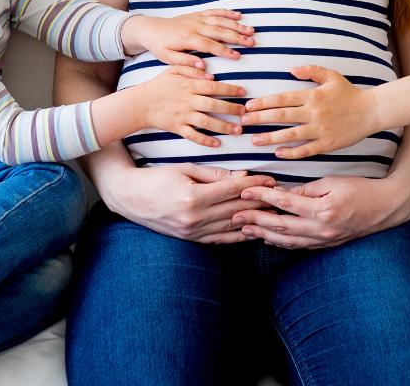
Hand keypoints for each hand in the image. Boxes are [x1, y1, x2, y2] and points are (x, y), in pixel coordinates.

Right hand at [97, 162, 275, 242]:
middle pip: (236, 209)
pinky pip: (220, 239)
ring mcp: (192, 232)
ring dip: (254, 220)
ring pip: (231, 227)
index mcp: (193, 198)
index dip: (254, 185)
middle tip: (279, 196)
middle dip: (260, 202)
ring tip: (273, 214)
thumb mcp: (184, 169)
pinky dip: (238, 236)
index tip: (270, 180)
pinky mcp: (190, 239)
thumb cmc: (155, 178)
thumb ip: (214, 174)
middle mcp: (194, 218)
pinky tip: (253, 231)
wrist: (129, 198)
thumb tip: (241, 177)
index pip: (232, 190)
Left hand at [121, 10, 254, 65]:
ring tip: (251, 30)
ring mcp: (197, 18)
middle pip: (220, 31)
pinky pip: (214, 11)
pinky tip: (239, 15)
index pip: (210, 45)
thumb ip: (185, 63)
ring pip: (220, 20)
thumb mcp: (167, 58)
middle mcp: (195, 26)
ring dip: (236, 25)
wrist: (150, 28)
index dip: (224, 51)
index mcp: (188, 38)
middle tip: (252, 42)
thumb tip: (203, 67)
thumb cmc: (159, 45)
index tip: (238, 56)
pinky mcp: (197, 14)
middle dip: (237, 37)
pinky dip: (227, 12)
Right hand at [127, 66, 246, 146]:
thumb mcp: (173, 70)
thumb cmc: (159, 85)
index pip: (213, 87)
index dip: (230, 90)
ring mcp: (183, 115)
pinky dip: (205, 140)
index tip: (243, 92)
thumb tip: (210, 74)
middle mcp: (188, 101)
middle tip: (245, 113)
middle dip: (231, 109)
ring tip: (238, 130)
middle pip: (213, 105)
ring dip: (223, 126)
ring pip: (206, 122)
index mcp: (189, 85)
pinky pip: (193, 136)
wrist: (140, 103)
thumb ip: (191, 69)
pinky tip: (217, 143)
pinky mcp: (177, 128)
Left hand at [234, 175, 409, 248]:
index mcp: (323, 209)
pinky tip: (267, 237)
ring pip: (286, 240)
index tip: (245, 190)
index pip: (285, 202)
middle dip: (255, 220)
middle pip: (280, 226)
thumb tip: (284, 194)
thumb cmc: (361, 189)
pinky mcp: (325, 245)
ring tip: (244, 229)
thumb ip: (308, 189)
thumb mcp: (334, 181)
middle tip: (235, 215)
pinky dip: (280, 242)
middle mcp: (321, 229)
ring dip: (263, 234)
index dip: (263, 196)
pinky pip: (298, 245)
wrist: (385, 208)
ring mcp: (323, 240)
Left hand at [240, 65, 382, 157]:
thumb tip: (290, 69)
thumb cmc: (349, 93)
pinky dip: (292, 153)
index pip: (282, 99)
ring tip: (255, 140)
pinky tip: (278, 153)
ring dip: (270, 138)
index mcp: (313, 95)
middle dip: (260, 119)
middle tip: (243, 122)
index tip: (248, 106)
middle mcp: (314, 113)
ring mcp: (320, 130)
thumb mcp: (331, 76)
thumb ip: (310, 71)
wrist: (371, 111)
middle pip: (281, 117)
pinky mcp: (328, 144)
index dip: (264, 103)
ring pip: (291, 135)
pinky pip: (306, 150)